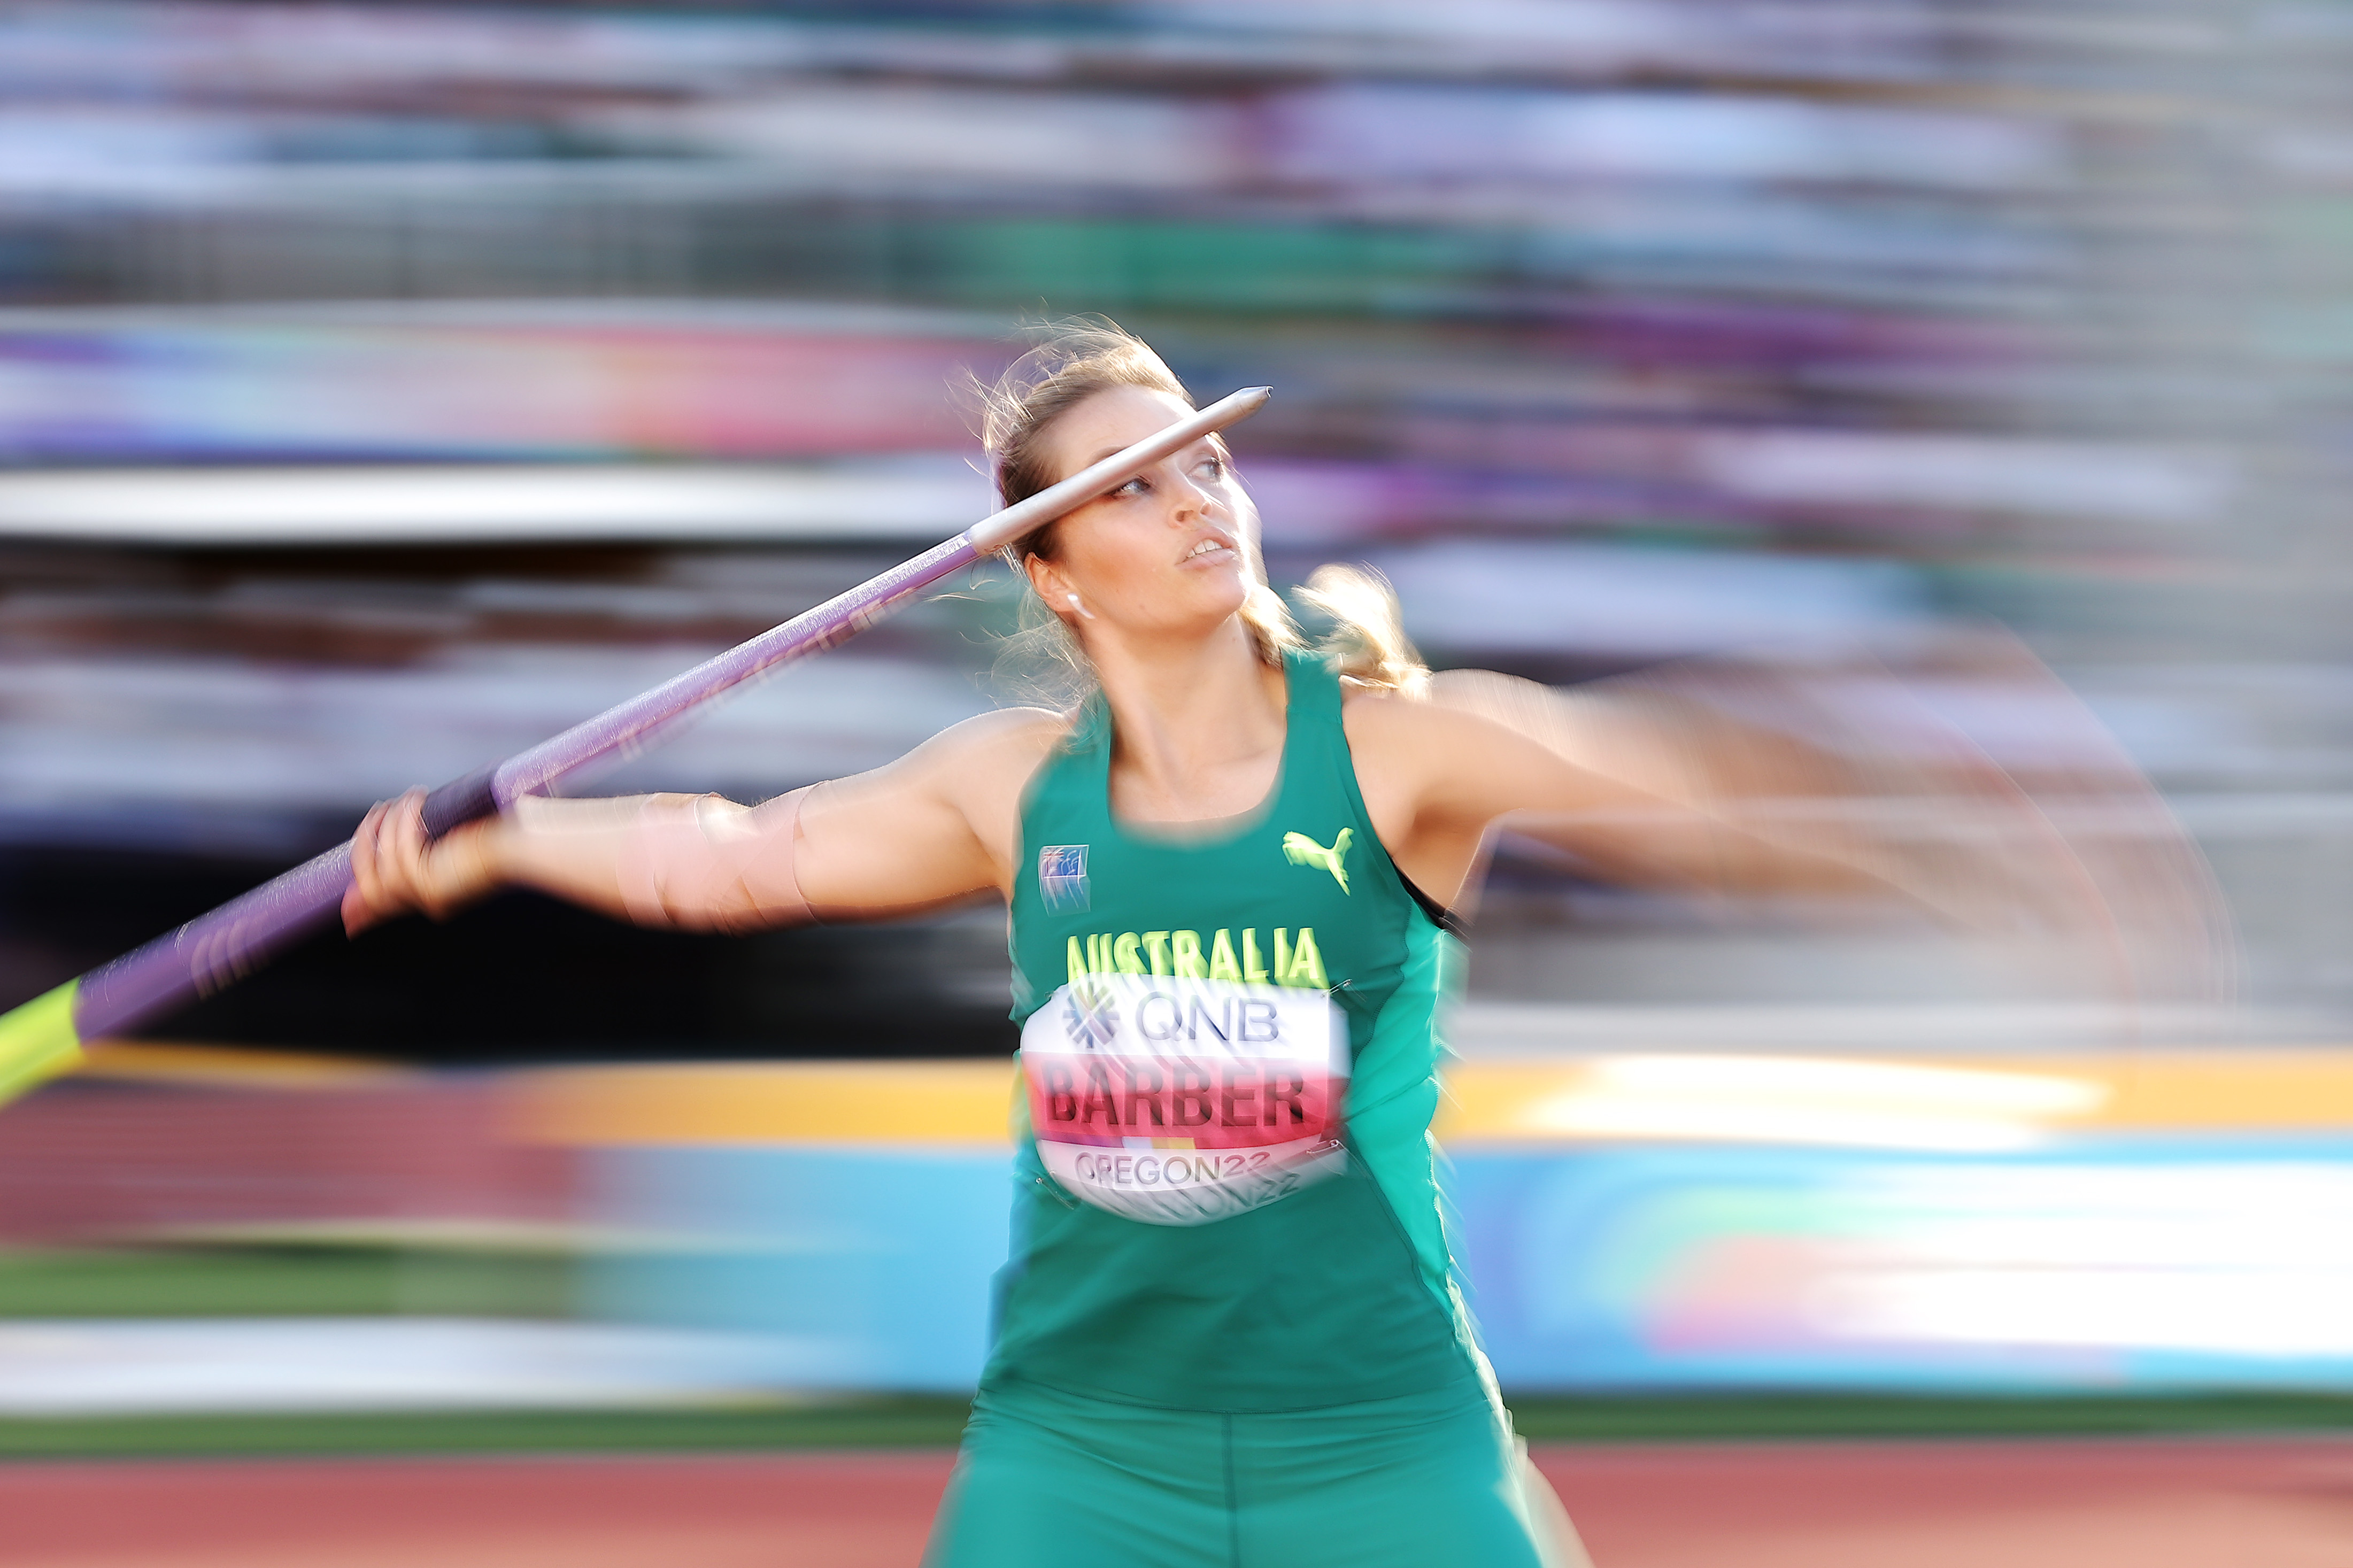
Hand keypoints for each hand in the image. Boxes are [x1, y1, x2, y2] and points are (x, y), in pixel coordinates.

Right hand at [342, 789, 498, 935]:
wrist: (524, 847)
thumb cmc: (502, 843)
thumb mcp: (463, 853)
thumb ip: (428, 856)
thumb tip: (416, 847)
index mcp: (434, 898)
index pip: (380, 907)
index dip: (358, 906)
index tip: (347, 911)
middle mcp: (425, 900)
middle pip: (368, 882)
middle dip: (366, 843)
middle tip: (377, 812)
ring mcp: (424, 893)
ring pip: (382, 858)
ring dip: (388, 822)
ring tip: (407, 798)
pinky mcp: (427, 880)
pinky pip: (399, 847)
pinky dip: (404, 818)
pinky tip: (416, 799)